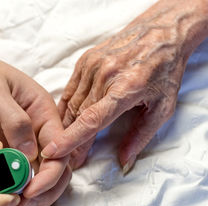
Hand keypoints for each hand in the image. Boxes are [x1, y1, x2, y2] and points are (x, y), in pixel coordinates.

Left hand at [0, 0, 70, 205]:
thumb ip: (14, 121)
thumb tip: (30, 156)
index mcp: (43, 111)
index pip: (60, 148)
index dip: (50, 174)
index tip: (30, 190)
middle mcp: (37, 128)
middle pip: (55, 166)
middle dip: (45, 188)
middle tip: (23, 204)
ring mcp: (20, 139)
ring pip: (37, 173)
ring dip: (30, 191)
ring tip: (12, 203)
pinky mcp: (3, 147)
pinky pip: (13, 172)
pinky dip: (11, 185)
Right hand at [42, 0, 207, 171]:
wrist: (161, 32)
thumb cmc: (164, 70)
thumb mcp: (163, 107)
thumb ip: (141, 136)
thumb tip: (124, 161)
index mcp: (126, 88)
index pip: (91, 119)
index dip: (71, 139)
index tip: (53, 152)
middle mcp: (105, 75)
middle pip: (78, 115)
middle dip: (70, 140)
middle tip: (68, 159)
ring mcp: (92, 65)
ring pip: (71, 104)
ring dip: (65, 125)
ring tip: (63, 142)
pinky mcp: (85, 60)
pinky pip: (69, 89)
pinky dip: (65, 107)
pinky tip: (64, 120)